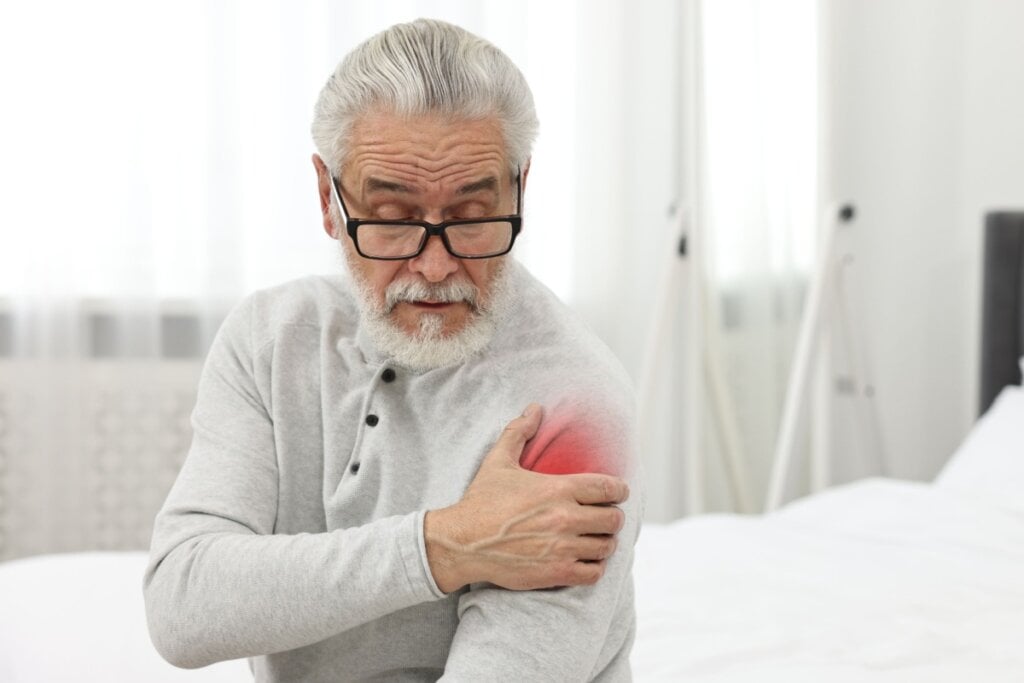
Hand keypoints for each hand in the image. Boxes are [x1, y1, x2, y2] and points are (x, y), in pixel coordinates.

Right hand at [424, 404, 629, 592]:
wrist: (462, 543)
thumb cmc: (481, 502)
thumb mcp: (498, 461)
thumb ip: (519, 432)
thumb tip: (535, 408)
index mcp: (557, 488)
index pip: (609, 487)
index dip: (619, 490)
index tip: (618, 492)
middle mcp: (564, 517)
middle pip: (613, 519)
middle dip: (612, 517)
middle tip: (603, 517)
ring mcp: (562, 547)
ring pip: (606, 546)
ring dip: (603, 542)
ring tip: (595, 539)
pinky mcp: (556, 572)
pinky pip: (593, 572)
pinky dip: (594, 566)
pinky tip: (584, 559)